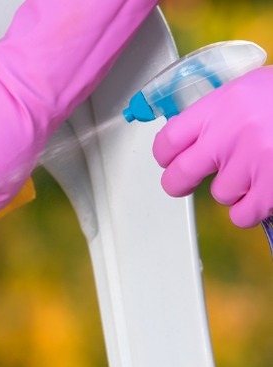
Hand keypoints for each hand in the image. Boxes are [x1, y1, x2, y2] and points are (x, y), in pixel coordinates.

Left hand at [153, 66, 272, 227]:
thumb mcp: (251, 89)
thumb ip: (220, 113)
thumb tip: (192, 137)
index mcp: (220, 105)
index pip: (167, 140)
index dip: (165, 155)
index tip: (169, 160)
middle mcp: (229, 134)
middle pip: (178, 175)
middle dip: (179, 182)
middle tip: (184, 182)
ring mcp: (250, 163)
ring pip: (220, 194)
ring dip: (235, 188)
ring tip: (259, 169)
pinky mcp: (271, 188)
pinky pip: (242, 214)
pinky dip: (251, 209)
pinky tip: (264, 192)